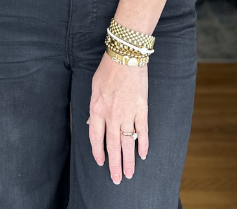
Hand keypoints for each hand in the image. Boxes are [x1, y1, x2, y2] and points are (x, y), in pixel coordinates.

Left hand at [88, 52, 148, 183]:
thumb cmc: (108, 69)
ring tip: (130, 174)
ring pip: (127, 143)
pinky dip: (143, 144)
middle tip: (117, 179)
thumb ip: (94, 108)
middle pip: (112, 146)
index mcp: (97, 109)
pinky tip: (143, 154)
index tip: (101, 162)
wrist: (125, 56)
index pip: (96, 138)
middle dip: (114, 165)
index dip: (98, 152)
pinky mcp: (141, 109)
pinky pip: (142, 131)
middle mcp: (111, 115)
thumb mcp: (94, 88)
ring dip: (128, 160)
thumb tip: (94, 123)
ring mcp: (127, 114)